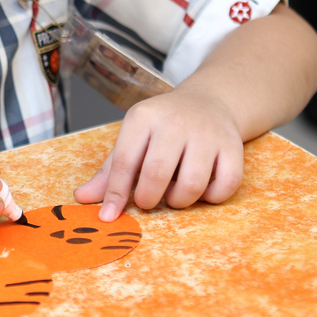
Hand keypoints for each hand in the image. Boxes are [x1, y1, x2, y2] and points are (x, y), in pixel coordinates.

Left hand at [73, 86, 244, 221]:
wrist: (208, 101)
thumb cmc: (163, 127)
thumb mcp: (133, 138)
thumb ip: (110, 170)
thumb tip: (82, 199)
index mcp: (144, 117)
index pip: (125, 160)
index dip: (115, 193)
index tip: (109, 216)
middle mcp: (176, 122)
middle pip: (157, 173)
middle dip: (148, 198)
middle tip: (148, 201)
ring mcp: (207, 133)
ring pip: (192, 184)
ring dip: (179, 200)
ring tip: (174, 192)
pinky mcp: (233, 146)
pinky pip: (225, 186)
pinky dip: (211, 198)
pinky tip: (202, 190)